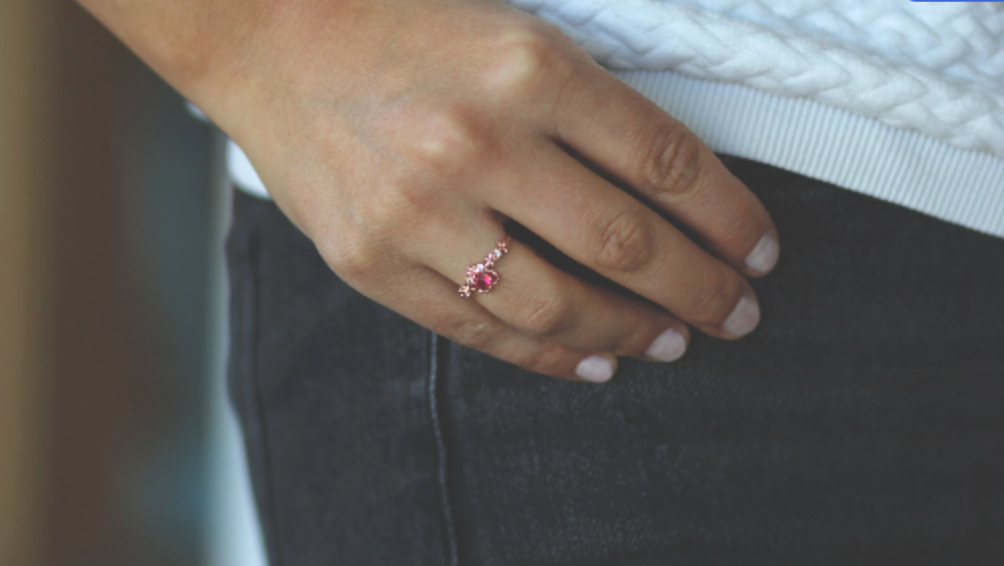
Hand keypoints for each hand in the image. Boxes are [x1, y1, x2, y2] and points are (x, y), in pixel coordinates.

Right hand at [83, 0, 779, 381]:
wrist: (266, 31)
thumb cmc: (400, 23)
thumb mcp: (514, 34)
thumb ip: (589, 107)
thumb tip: (672, 196)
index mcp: (529, 68)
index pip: (666, 162)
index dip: (730, 218)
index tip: (759, 252)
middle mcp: (476, 142)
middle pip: (627, 244)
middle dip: (702, 290)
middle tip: (740, 315)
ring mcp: (418, 212)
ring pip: (558, 302)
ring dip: (632, 332)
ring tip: (674, 342)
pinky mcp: (371, 262)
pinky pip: (479, 330)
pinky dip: (548, 354)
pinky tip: (593, 363)